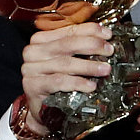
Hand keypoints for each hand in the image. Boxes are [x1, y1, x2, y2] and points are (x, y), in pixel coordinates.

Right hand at [20, 21, 113, 135]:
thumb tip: (105, 40)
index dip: (90, 30)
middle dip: (92, 45)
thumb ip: (78, 48)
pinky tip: (91, 85)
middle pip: (67, 44)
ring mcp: (30, 69)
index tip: (108, 34)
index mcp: (41, 40)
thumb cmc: (56, 82)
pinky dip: (77, 83)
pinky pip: (59, 81)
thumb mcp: (66, 61)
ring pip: (65, 63)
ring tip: (105, 69)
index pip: (68, 30)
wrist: (42, 109)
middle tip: (109, 51)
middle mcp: (33, 52)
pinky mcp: (32, 86)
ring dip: (89, 66)